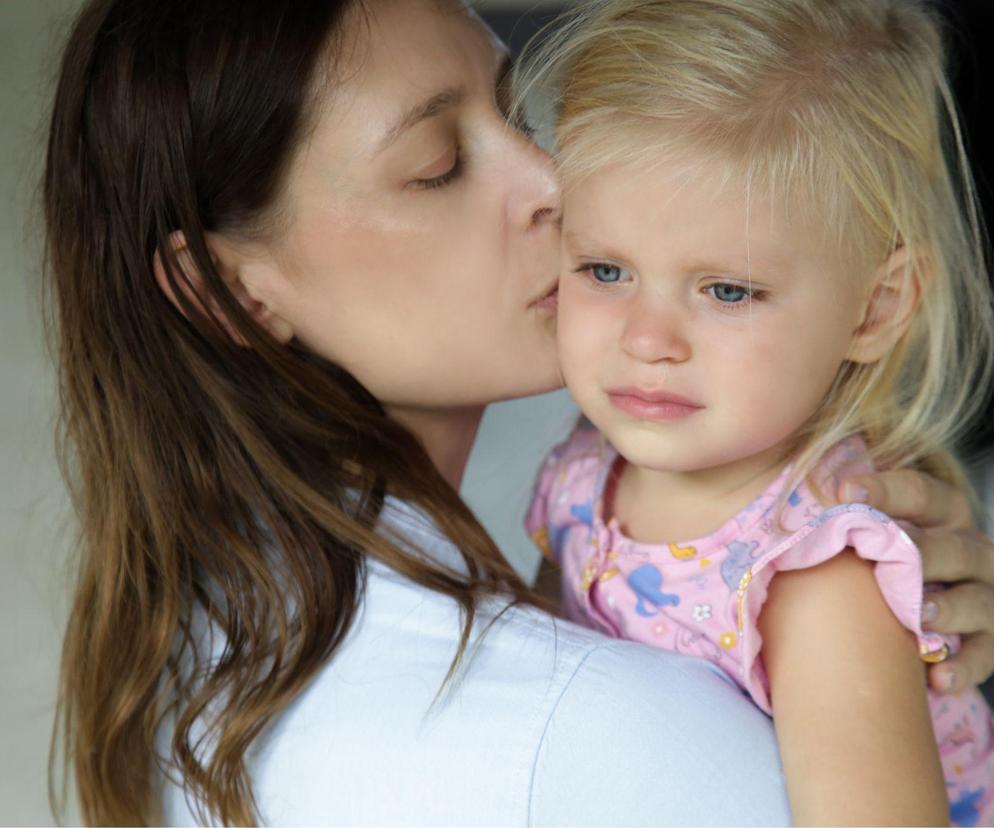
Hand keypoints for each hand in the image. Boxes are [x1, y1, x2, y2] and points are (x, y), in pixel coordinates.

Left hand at [837, 469, 993, 693]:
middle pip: (954, 547)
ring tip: (917, 618)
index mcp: (940, 516)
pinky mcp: (989, 640)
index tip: (845, 492)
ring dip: (948, 609)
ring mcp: (983, 596)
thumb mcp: (871, 537)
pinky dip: (963, 667)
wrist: (911, 615)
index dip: (886, 489)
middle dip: (922, 551)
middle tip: (883, 558)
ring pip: (975, 601)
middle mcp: (969, 551)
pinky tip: (936, 679)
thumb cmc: (876, 564)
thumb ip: (844, 522)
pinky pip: (984, 655)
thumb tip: (779, 515)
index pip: (920, 493)